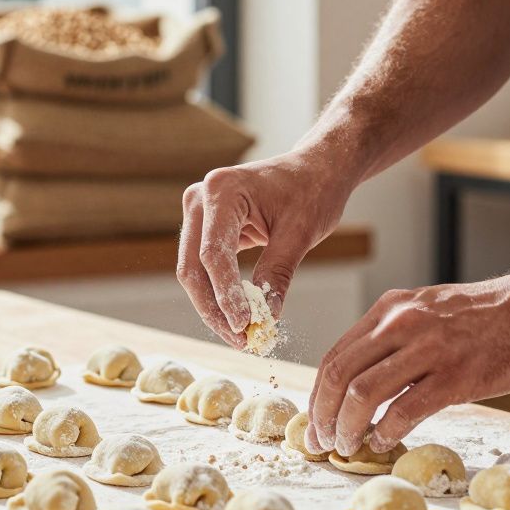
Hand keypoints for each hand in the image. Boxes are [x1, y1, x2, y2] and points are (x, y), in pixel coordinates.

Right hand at [177, 150, 353, 347]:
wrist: (316, 168)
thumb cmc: (313, 190)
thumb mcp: (300, 233)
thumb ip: (277, 273)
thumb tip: (266, 318)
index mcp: (222, 191)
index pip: (214, 254)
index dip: (226, 295)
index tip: (245, 326)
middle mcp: (200, 199)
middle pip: (193, 267)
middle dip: (214, 309)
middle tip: (241, 341)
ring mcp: (199, 212)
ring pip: (195, 271)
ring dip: (214, 306)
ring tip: (241, 336)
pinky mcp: (207, 227)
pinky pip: (205, 267)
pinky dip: (220, 293)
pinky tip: (239, 318)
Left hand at [305, 272, 509, 455]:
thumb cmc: (490, 316)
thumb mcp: (429, 311)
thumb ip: (395, 339)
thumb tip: (363, 382)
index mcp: (391, 309)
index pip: (335, 355)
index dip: (318, 395)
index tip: (315, 423)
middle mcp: (402, 323)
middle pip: (338, 375)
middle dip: (322, 416)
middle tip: (321, 443)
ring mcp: (429, 348)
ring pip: (363, 393)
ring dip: (347, 427)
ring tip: (347, 447)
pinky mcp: (457, 375)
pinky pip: (406, 410)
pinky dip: (386, 432)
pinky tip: (384, 443)